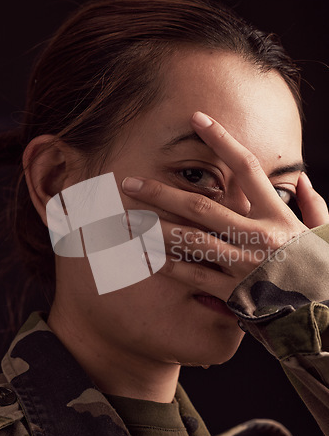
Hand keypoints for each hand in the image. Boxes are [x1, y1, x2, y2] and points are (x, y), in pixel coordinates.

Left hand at [122, 112, 328, 300]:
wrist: (323, 316)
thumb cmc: (319, 270)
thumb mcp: (322, 233)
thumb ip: (313, 205)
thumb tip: (302, 180)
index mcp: (278, 216)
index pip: (246, 168)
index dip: (221, 139)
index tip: (197, 118)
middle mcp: (257, 237)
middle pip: (201, 206)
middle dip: (162, 192)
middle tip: (129, 183)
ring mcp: (243, 265)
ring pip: (190, 240)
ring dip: (154, 228)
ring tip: (126, 220)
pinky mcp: (234, 292)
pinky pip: (195, 275)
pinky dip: (170, 265)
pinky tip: (146, 255)